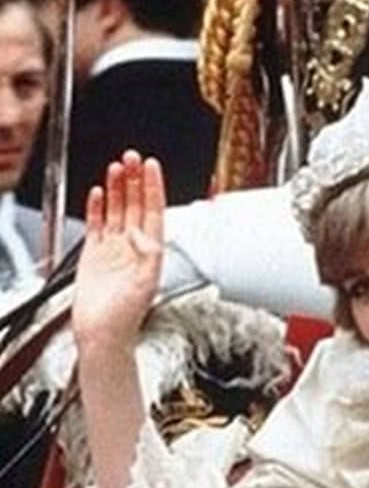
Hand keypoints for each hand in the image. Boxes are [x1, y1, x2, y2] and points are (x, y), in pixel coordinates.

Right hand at [72, 150, 165, 353]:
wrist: (103, 331)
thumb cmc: (127, 314)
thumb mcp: (147, 282)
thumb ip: (149, 256)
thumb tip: (148, 236)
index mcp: (151, 250)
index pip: (154, 210)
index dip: (153, 187)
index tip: (152, 166)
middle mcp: (133, 246)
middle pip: (135, 204)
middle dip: (134, 180)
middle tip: (132, 156)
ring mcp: (114, 248)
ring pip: (117, 210)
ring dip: (118, 188)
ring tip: (117, 166)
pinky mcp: (94, 253)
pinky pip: (97, 224)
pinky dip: (98, 207)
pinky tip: (100, 192)